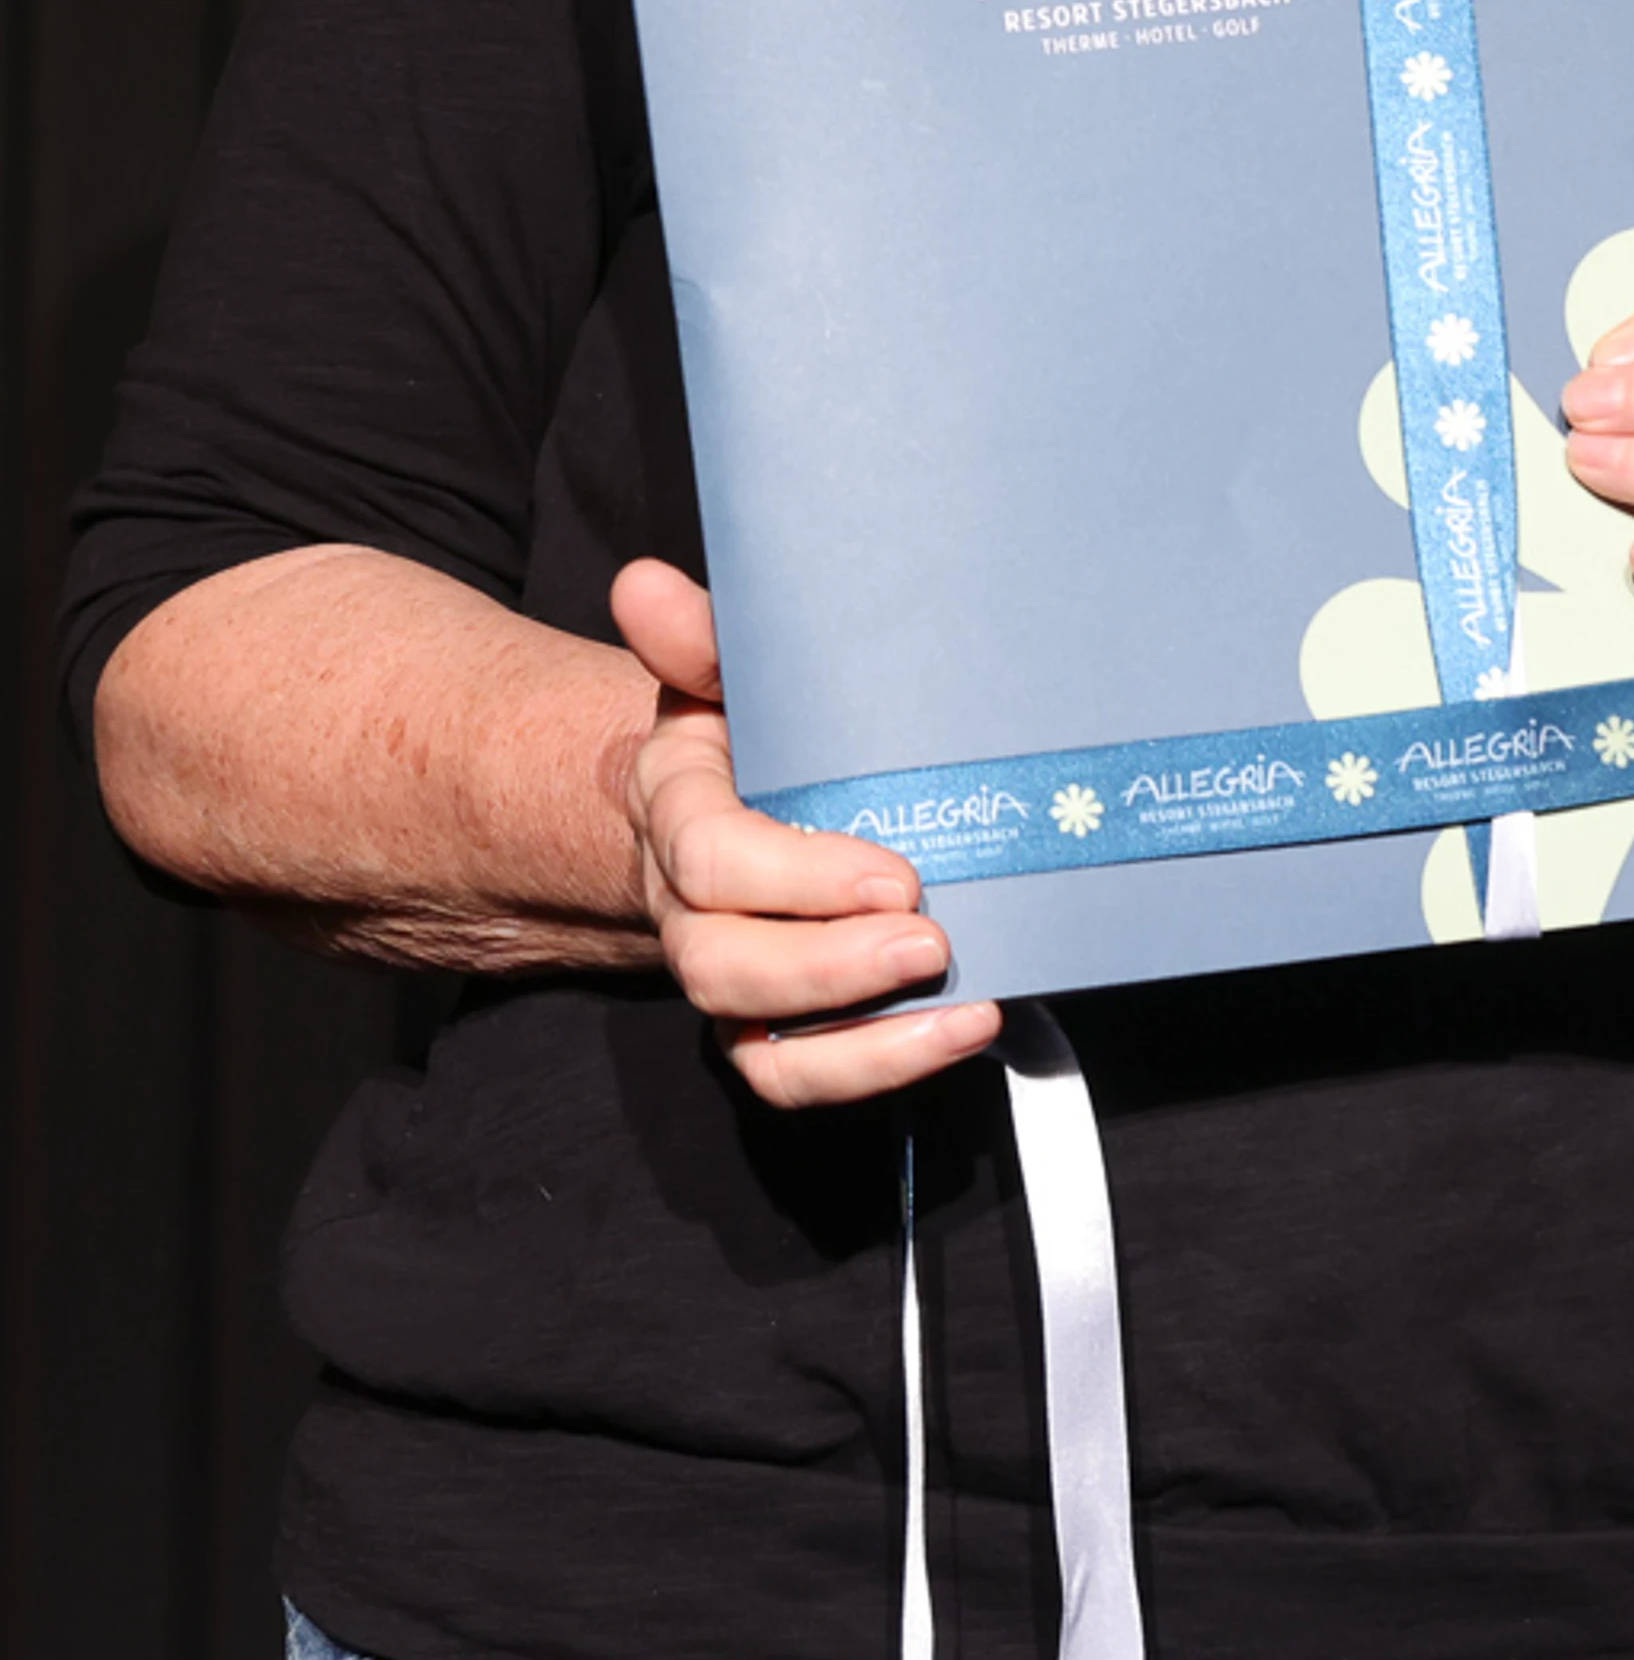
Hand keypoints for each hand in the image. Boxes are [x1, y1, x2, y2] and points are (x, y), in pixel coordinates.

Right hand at [611, 560, 1001, 1110]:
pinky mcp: (780, 1025)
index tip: (895, 876)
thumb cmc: (756, 726)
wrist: (753, 790)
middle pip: (725, 968)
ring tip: (962, 1007)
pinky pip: (804, 1075)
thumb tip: (642, 583)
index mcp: (681, 813)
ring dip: (864, 1042)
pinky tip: (964, 1030)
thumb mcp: (732, 671)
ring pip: (764, 1048)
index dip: (795, 880)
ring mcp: (737, 979)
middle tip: (931, 938)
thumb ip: (700, 635)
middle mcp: (694, 911)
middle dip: (829, 968)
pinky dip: (880, 1066)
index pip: (710, 864)